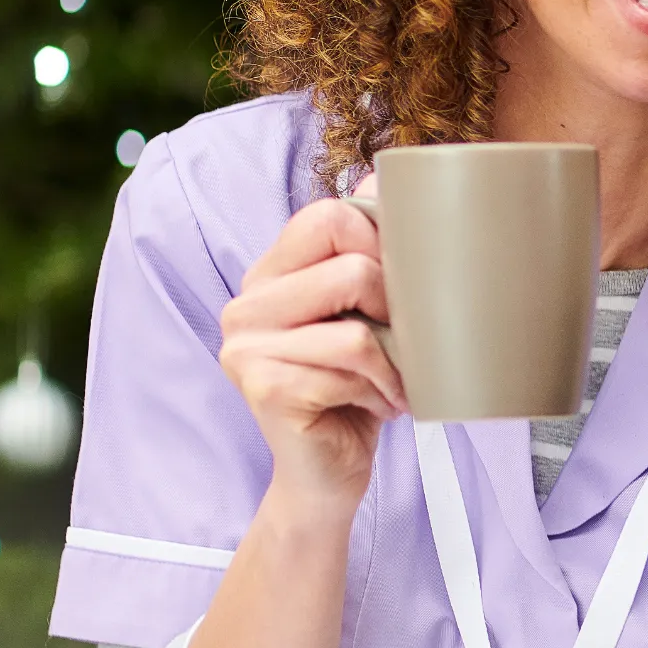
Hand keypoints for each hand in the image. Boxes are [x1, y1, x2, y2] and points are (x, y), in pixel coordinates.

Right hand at [218, 181, 403, 516]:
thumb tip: (383, 172)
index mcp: (270, 276)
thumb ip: (368, 252)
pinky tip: (376, 407)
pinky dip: (381, 391)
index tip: (400, 287)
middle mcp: (246, 304)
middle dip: (396, 308)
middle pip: (349, 265)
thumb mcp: (368, 316)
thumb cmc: (356, 391)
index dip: (382, 243)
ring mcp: (246, 346)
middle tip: (401, 343)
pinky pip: (349, 369)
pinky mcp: (263, 386)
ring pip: (355, 325)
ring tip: (392, 383)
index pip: (327, 216)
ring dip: (394, 363)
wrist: (327, 475)